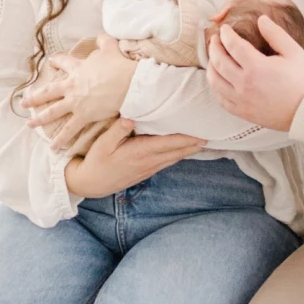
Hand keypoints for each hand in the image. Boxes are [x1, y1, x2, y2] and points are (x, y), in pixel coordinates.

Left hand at [22, 36, 136, 147]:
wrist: (128, 83)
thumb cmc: (119, 66)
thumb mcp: (110, 48)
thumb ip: (104, 41)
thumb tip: (101, 36)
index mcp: (78, 69)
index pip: (63, 62)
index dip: (56, 61)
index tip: (50, 61)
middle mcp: (72, 86)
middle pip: (48, 91)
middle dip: (35, 97)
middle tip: (24, 103)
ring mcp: (75, 102)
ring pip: (53, 112)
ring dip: (39, 119)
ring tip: (29, 125)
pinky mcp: (83, 115)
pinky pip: (69, 129)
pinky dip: (60, 139)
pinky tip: (52, 147)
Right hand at [63, 119, 205, 198]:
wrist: (92, 184)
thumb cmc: (96, 161)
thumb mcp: (102, 144)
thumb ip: (117, 131)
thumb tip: (130, 119)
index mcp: (140, 152)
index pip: (168, 144)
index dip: (186, 139)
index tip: (201, 133)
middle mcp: (148, 161)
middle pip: (177, 152)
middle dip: (194, 144)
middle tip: (211, 134)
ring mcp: (149, 168)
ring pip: (174, 158)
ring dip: (189, 150)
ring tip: (203, 140)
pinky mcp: (147, 172)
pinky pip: (168, 162)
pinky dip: (179, 155)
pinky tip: (185, 150)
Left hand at [206, 15, 303, 131]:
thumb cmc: (301, 81)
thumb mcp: (294, 52)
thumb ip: (276, 34)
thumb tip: (261, 19)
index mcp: (257, 67)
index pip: (233, 45)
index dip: (226, 34)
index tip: (224, 29)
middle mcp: (244, 84)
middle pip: (219, 61)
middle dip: (214, 47)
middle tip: (215, 39)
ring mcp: (241, 100)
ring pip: (214, 81)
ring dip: (210, 66)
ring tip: (214, 57)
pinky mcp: (241, 111)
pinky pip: (220, 98)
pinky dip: (215, 86)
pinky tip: (218, 78)